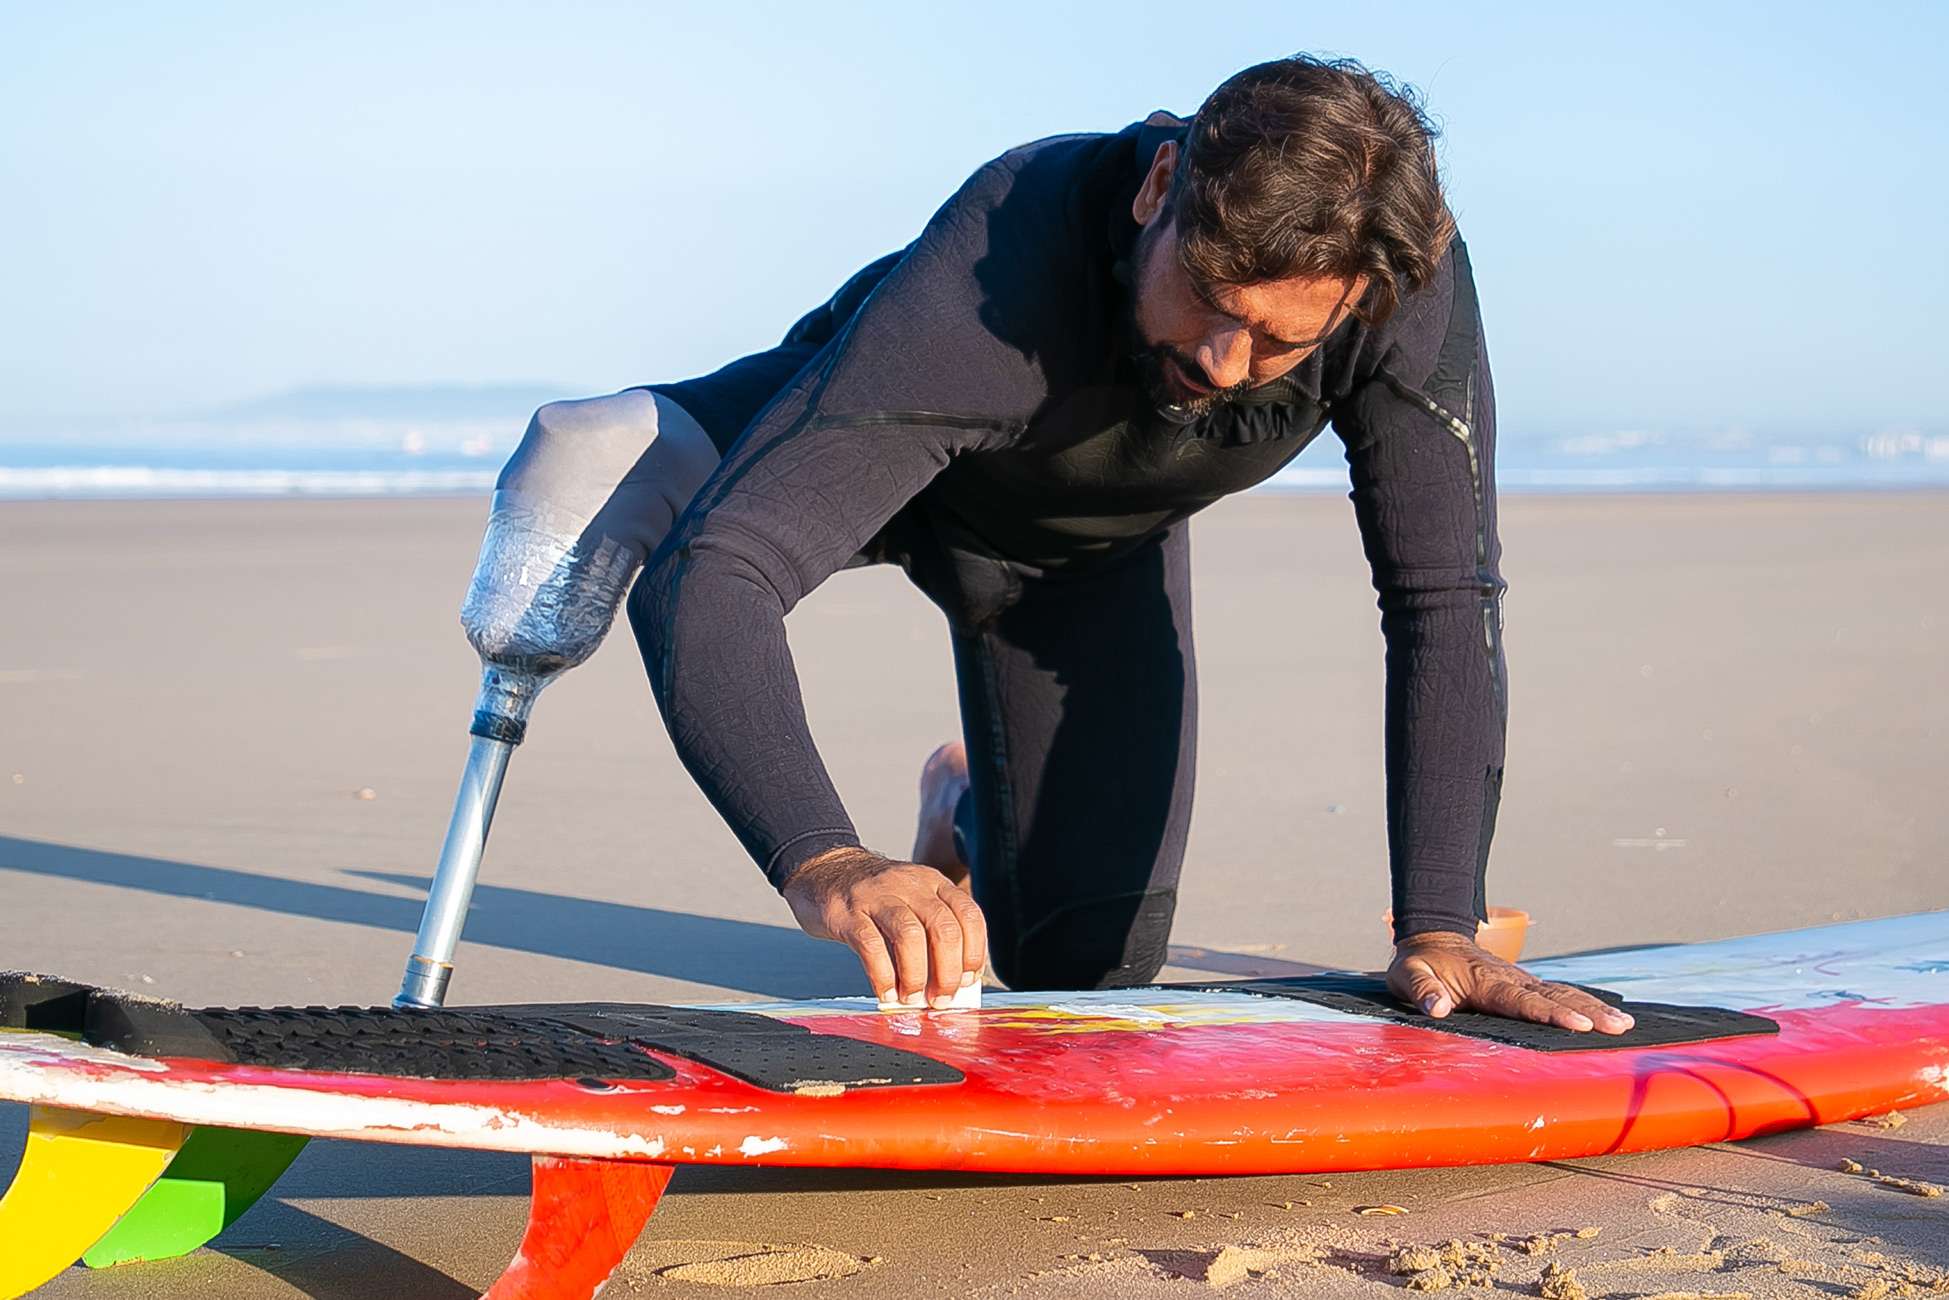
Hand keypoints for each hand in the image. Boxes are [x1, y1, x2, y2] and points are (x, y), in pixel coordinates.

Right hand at [781, 846, 987, 1009]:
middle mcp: (909, 885)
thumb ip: (928, 936)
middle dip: (948, 971)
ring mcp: (877, 896)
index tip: (968, 981)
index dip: (974, 952)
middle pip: (942, 927)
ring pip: (909, 935)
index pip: (968, 914)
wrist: (823, 870)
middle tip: (941, 999)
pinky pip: (870, 946)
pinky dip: (882, 975)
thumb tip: (945, 984)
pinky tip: (885, 993)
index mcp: (932, 882)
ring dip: (916, 975)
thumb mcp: (909, 903)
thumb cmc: (873, 898)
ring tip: (912, 998)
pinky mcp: (847, 912)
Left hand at [1386, 931, 1635, 1033]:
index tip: (1580, 1024)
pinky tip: (1606, 1015)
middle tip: (1619, 1026)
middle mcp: (1509, 979)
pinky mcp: (1523, 985)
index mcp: (1484, 982)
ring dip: (1593, 1007)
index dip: (1551, 1014)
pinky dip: (1584, 1003)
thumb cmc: (1418, 962)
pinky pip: (1557, 994)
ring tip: (1624, 1024)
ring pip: (1561, 993)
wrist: (1430, 937)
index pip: (1522, 1001)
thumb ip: (1422, 991)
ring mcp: (1519, 981)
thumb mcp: (1407, 976)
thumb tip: (1438, 1008)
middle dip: (1588, 1011)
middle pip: (1553, 996)